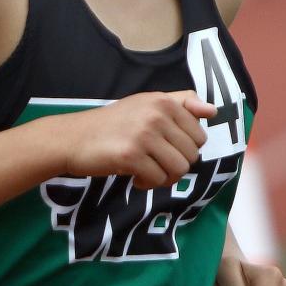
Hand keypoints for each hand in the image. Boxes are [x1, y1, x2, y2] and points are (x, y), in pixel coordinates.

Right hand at [59, 90, 216, 189]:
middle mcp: (156, 114)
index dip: (184, 148)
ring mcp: (143, 135)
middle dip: (175, 165)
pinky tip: (133, 176)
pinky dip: (147, 184)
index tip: (164, 148)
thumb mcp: (146, 104)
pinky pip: (158, 179)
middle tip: (153, 163)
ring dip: (164, 177)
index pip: (199, 135)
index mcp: (163, 101)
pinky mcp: (130, 155)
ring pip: (179, 169)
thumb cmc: (112, 124)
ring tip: (145, 170)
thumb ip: (182, 104)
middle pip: (191, 155)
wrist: (73, 138)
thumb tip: (212, 110)